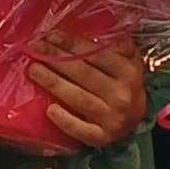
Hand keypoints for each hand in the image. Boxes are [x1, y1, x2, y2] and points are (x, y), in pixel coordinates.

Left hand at [27, 33, 145, 150]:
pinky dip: (65, 121)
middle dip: (55, 59)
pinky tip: (50, 109)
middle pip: (83, 74)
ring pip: (78, 98)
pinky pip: (81, 129)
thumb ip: (119, 47)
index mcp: (128, 72)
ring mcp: (112, 118)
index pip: (96, 55)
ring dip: (53, 83)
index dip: (72, 44)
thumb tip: (105, 30)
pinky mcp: (102, 137)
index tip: (51, 36)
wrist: (136, 121)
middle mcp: (121, 95)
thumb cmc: (125, 85)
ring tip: (33, 70)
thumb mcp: (130, 63)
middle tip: (34, 49)